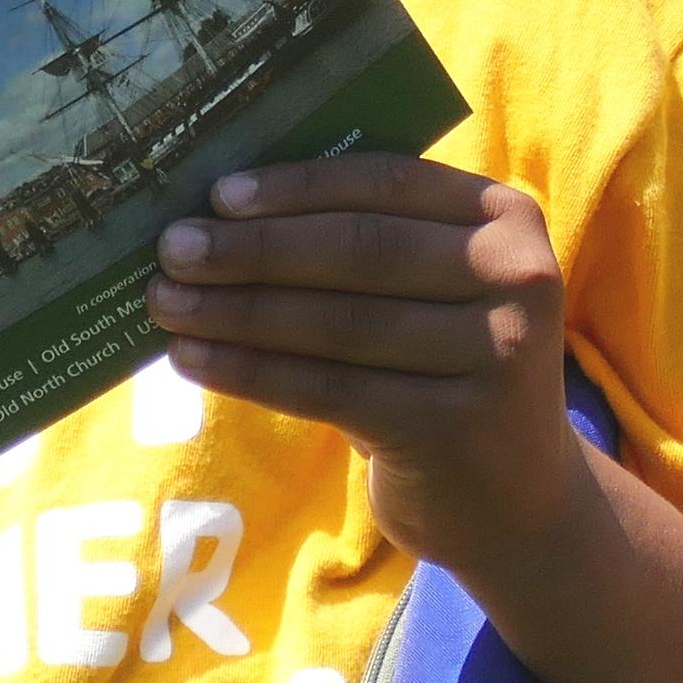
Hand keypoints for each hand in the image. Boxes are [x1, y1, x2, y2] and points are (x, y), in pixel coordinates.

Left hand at [147, 151, 586, 583]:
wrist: (518, 499)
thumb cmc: (444, 367)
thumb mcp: (433, 289)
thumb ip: (367, 237)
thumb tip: (222, 206)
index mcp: (506, 219)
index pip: (386, 183)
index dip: (296, 187)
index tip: (217, 194)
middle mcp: (516, 279)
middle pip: (358, 251)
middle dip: (252, 248)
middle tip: (172, 249)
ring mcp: (494, 357)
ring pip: (335, 322)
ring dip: (236, 310)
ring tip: (165, 303)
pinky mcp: (451, 428)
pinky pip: (326, 388)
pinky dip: (250, 371)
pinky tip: (192, 359)